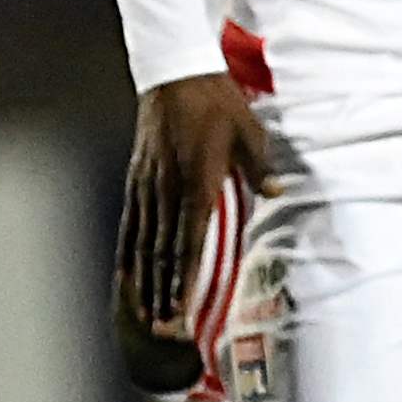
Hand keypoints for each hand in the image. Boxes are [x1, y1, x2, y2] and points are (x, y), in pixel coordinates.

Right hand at [116, 72, 271, 379]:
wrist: (175, 72)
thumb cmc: (217, 102)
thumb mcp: (249, 131)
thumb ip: (259, 169)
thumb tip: (275, 196)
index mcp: (199, 180)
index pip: (190, 241)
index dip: (186, 280)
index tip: (184, 311)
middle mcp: (168, 188)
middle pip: (164, 251)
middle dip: (165, 293)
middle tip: (167, 330)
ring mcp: (148, 184)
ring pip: (144, 242)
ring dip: (146, 282)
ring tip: (148, 315)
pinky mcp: (137, 178)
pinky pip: (129, 223)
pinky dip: (128, 253)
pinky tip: (126, 276)